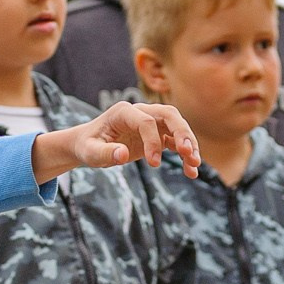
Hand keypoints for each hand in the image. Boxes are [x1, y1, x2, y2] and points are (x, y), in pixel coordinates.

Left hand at [32, 101, 200, 182]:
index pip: (146, 121)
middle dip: (182, 133)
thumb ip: (104, 153)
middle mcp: (141, 112)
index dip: (153, 141)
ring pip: (177, 126)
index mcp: (124, 112)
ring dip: (189, 143)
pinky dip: (185, 155)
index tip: (153, 164)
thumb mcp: (89, 152)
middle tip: (189, 153)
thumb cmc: (87, 146)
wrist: (89, 144)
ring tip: (195, 164)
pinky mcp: (157, 134)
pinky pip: (176, 142)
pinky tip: (191, 171)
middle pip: (169, 115)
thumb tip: (122, 155)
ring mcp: (151, 122)